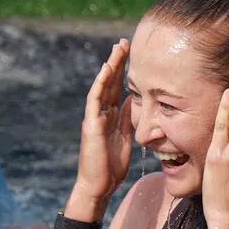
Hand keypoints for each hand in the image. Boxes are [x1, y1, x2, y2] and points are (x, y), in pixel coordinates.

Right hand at [72, 39, 132, 213]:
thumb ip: (129, 121)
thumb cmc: (111, 168)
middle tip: (127, 42)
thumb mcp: (125, 139)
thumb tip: (137, 104)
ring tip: (118, 49)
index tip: (135, 54)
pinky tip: (107, 69)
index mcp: (111, 116)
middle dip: (118, 62)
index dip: (126, 71)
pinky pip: (94, 100)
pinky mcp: (91, 124)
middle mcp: (101, 113)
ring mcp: (94, 117)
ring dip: (110, 66)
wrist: (98, 186)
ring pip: (102, 86)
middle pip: (110, 82)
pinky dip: (100, 83)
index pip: (118, 88)